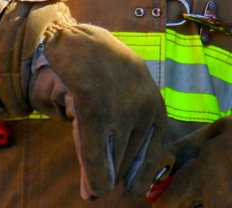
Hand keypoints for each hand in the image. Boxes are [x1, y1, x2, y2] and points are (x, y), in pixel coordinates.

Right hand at [28, 18, 172, 199]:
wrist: (76, 40)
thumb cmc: (101, 72)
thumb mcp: (123, 98)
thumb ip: (123, 137)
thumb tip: (108, 187)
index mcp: (155, 104)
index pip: (154, 149)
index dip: (142, 173)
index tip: (133, 191)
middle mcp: (144, 106)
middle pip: (128, 158)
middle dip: (110, 170)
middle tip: (94, 172)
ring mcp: (120, 106)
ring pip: (109, 159)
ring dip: (95, 168)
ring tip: (85, 152)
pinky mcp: (94, 106)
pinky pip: (94, 153)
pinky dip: (93, 175)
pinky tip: (90, 190)